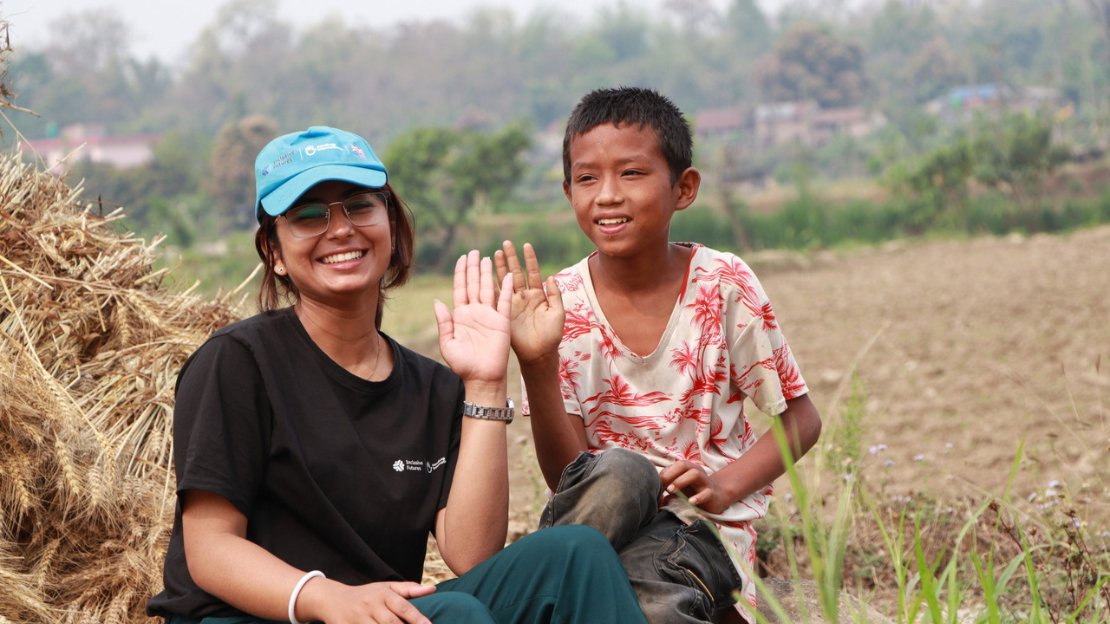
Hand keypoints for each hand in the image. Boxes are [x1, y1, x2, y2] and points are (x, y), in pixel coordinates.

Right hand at [307, 580, 435, 623]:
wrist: (332, 599)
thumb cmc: (366, 595)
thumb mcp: (386, 588)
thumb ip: (409, 590)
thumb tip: (432, 589)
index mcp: (383, 594)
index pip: (404, 607)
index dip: (418, 619)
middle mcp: (370, 605)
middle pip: (392, 623)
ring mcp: (357, 619)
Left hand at [434, 250, 512, 384]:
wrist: (482, 378)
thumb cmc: (463, 365)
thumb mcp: (448, 343)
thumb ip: (443, 322)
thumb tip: (438, 301)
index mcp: (460, 315)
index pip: (460, 288)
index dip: (461, 273)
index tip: (462, 258)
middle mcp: (475, 312)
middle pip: (474, 284)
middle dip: (474, 267)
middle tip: (474, 251)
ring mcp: (489, 316)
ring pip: (488, 289)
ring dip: (488, 273)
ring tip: (488, 257)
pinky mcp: (502, 322)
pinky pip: (504, 302)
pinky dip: (506, 288)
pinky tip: (507, 275)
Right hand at [493, 241, 564, 365]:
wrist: (539, 354)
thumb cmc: (551, 335)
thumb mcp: (557, 314)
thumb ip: (555, 295)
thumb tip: (550, 277)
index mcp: (538, 295)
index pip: (533, 272)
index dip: (529, 259)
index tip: (525, 245)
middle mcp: (524, 296)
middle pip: (516, 272)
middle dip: (511, 258)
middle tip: (505, 243)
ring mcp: (513, 304)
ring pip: (504, 282)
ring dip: (499, 268)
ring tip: (493, 254)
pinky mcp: (504, 313)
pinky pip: (496, 297)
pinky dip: (490, 286)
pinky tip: (484, 275)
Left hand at [659, 460, 732, 514]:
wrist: (717, 496)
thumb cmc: (694, 490)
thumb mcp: (680, 486)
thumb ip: (668, 486)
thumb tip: (653, 492)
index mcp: (688, 469)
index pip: (675, 465)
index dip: (665, 473)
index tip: (655, 484)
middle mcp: (697, 471)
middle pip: (684, 465)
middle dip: (671, 474)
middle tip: (662, 485)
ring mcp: (705, 482)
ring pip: (695, 474)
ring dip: (681, 481)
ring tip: (671, 491)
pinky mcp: (712, 494)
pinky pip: (706, 493)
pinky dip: (698, 497)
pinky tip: (690, 501)